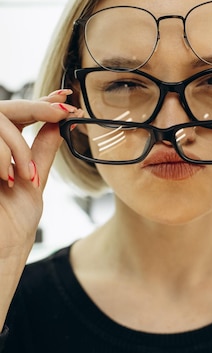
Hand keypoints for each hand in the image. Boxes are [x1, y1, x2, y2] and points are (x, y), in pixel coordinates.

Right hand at [0, 91, 79, 324]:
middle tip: (61, 112)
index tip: (65, 99)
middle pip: (4, 110)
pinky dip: (2, 155)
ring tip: (26, 174)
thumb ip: (43, 150)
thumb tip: (60, 123)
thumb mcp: (34, 181)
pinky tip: (8, 177)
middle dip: (35, 109)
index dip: (40, 104)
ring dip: (15, 145)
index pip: (17, 115)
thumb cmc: (15, 224)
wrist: (0, 253)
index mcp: (2, 150)